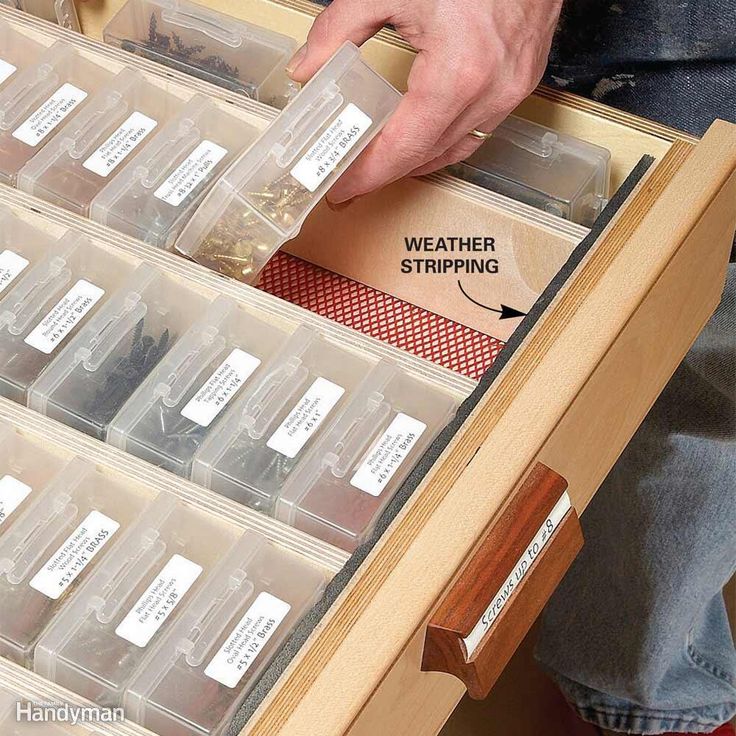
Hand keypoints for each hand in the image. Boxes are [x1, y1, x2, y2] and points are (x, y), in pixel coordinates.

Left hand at [287, 0, 562, 203]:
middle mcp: (490, 92)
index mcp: (458, 73)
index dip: (368, 176)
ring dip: (415, 161)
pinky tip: (421, 140)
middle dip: (385, 173)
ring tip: (379, 164)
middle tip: (350, 179)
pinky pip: (478, 131)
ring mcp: (511, 91)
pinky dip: (445, 141)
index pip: (403, 148)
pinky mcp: (521, 84)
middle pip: (426, 156)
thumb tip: (308, 65)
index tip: (341, 190)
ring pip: (454, 150)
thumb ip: (339, 29)